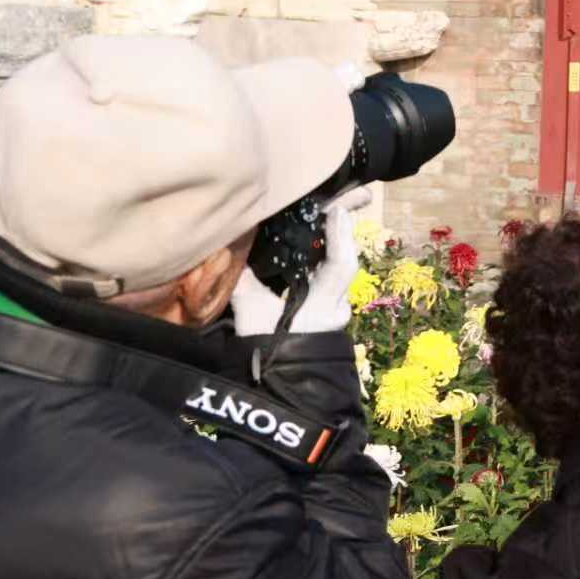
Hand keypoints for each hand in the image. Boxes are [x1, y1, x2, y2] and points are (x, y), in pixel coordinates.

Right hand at [230, 188, 371, 336]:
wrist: (283, 384)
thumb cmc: (268, 349)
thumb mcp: (251, 316)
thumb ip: (244, 283)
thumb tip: (232, 249)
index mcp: (323, 305)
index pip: (340, 266)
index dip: (340, 236)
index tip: (339, 210)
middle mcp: (337, 303)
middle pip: (343, 257)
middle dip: (342, 225)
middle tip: (348, 194)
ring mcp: (337, 305)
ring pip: (338, 263)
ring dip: (334, 236)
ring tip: (331, 204)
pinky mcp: (331, 306)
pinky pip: (331, 271)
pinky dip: (324, 251)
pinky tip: (316, 233)